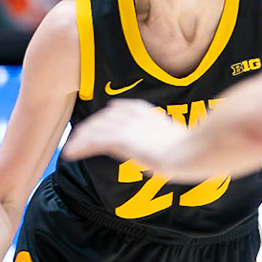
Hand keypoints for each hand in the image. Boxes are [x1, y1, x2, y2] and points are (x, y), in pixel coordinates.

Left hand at [63, 100, 191, 173]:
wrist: (190, 152)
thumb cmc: (193, 151)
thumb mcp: (182, 140)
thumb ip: (171, 140)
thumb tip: (180, 148)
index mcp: (149, 113)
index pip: (124, 107)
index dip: (112, 112)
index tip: (106, 113)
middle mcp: (134, 116)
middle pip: (104, 118)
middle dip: (90, 126)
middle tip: (78, 135)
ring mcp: (127, 126)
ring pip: (95, 129)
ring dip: (80, 138)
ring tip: (69, 147)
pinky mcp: (120, 139)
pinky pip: (93, 142)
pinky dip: (79, 147)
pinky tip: (69, 154)